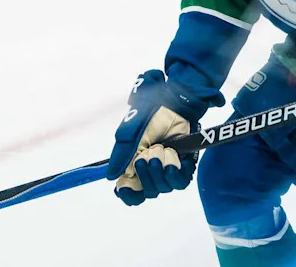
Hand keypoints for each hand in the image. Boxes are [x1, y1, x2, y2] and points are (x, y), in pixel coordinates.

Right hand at [106, 70, 210, 205]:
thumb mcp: (131, 130)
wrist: (176, 101)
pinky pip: (179, 182)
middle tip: (148, 153)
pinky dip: (174, 172)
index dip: (127, 194)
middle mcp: (151, 169)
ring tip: (162, 149)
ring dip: (160, 169)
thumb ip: (121, 153)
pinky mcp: (184, 166)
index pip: (129, 191)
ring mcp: (168, 168)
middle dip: (145, 174)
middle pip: (146, 191)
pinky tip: (173, 158)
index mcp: (134, 162)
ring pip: (162, 188)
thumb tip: (111, 177)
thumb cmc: (152, 111)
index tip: (125, 188)